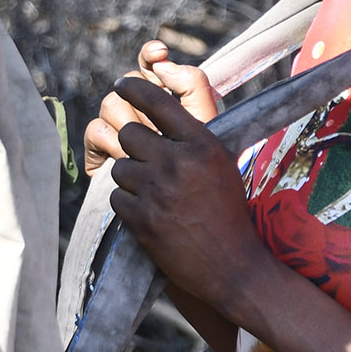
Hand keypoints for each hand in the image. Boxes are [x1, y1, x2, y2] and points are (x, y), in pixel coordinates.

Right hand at [82, 40, 218, 171]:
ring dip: (129, 126)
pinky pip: (96, 132)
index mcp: (166, 99)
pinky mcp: (99, 151)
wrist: (192, 221)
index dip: (150, 54)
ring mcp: (117, 130)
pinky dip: (110, 145)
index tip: (158, 53)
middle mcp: (139, 109)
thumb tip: (162, 61)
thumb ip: (193, 87)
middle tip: (160, 128)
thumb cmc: (205, 174)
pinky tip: (123, 158)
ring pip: (111, 106)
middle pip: (128, 82)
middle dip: (143, 101)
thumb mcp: (209, 128)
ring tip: (149, 153)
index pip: (151, 64)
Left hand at [107, 77, 272, 312]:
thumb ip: (193, 138)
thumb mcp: (221, 164)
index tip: (121, 85)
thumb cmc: (229, 212)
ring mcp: (158, 191)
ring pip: (120, 167)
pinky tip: (150, 214)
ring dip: (132, 179)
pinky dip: (128, 205)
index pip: (157, 101)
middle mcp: (178, 162)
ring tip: (155, 195)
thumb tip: (159, 111)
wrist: (233, 266)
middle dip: (134, 146)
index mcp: (202, 144)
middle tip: (147, 162)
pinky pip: (117, 197)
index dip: (134, 88)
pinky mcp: (142, 219)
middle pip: (129, 133)